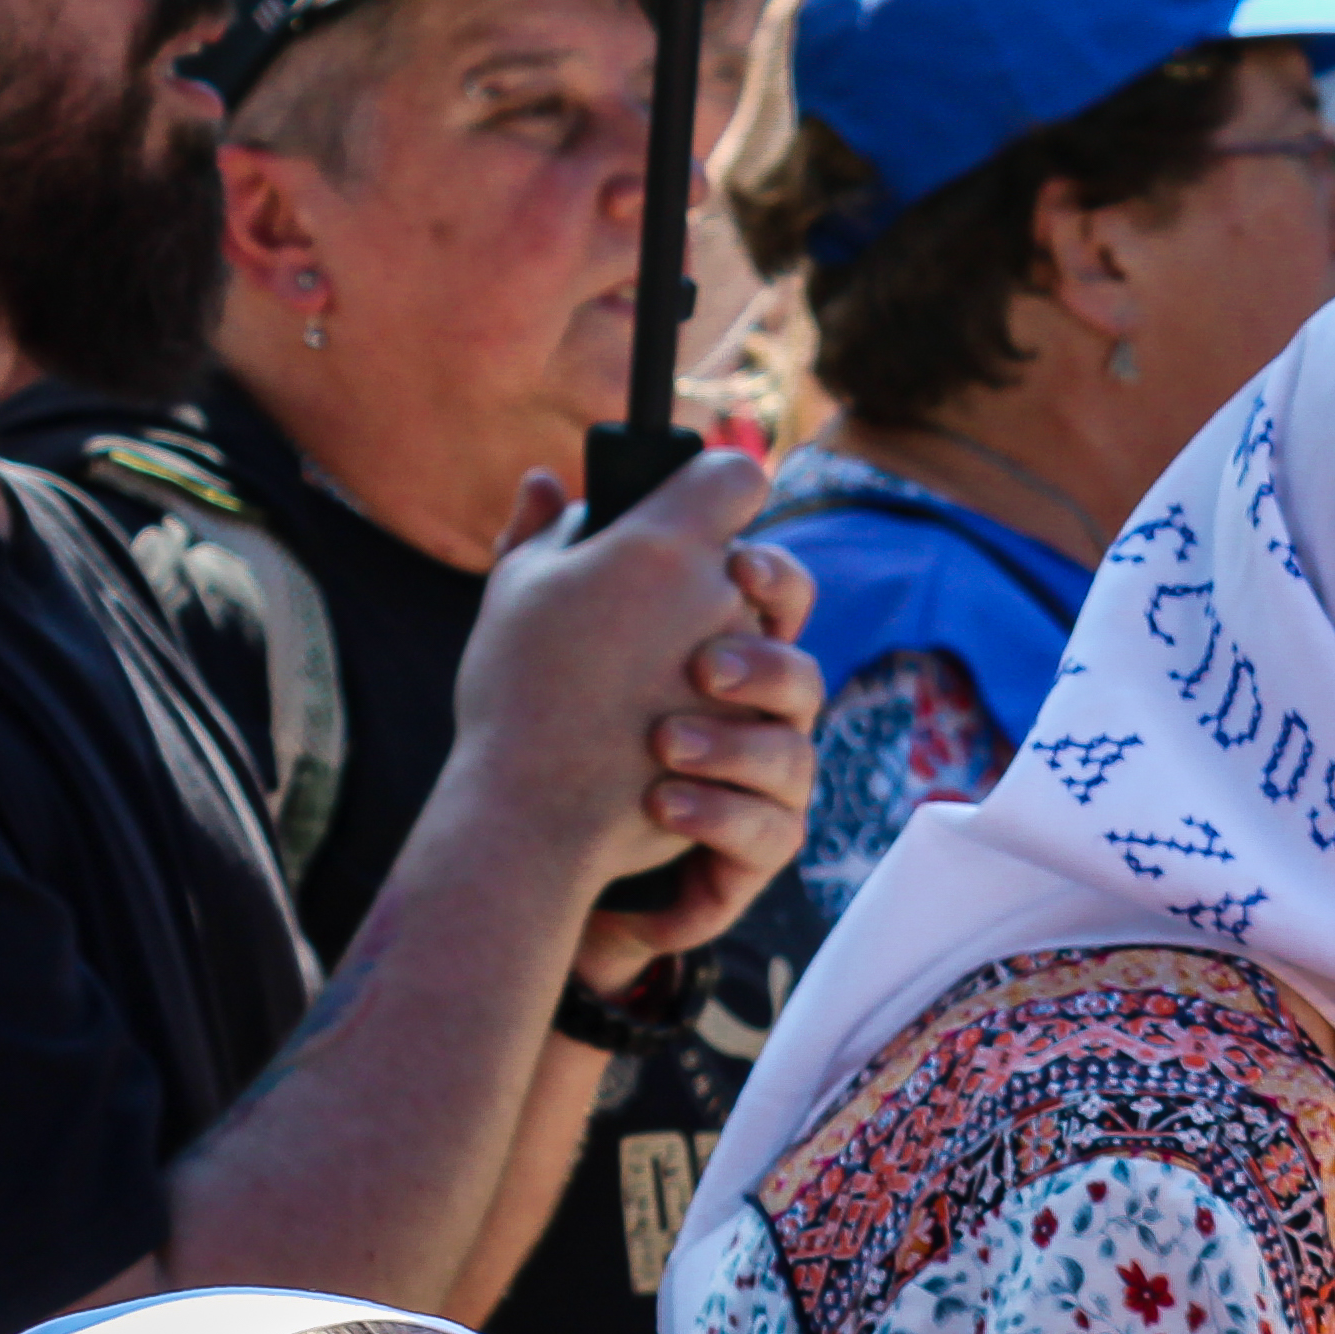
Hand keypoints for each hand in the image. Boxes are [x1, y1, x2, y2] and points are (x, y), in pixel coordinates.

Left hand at [445, 455, 822, 978]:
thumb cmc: (547, 722)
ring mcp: (759, 787)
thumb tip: (540, 481)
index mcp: (717, 647)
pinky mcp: (748, 852)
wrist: (533, 841)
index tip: (732, 564)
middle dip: (762, 665)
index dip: (771, 578)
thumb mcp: (530, 628)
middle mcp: (753, 717)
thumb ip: (539, 556)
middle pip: (803, 677)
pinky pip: (772, 836)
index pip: (775, 599)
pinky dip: (720, 816)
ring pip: (795, 758)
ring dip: (733, 747)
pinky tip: (660, 802)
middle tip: (701, 667)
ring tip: (662, 744)